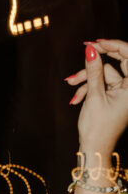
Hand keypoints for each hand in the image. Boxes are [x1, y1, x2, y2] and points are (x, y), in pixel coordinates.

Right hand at [66, 39, 127, 161]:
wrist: (94, 150)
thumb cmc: (98, 128)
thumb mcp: (94, 96)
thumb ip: (94, 71)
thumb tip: (91, 50)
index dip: (113, 46)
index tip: (95, 43)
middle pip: (115, 63)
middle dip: (96, 62)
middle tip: (85, 50)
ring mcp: (121, 93)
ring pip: (103, 75)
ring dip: (86, 79)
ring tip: (71, 85)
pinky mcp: (112, 97)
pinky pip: (99, 85)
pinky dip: (87, 89)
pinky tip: (76, 99)